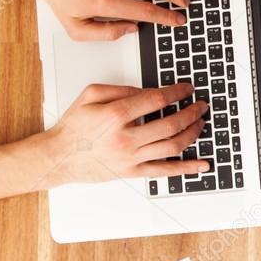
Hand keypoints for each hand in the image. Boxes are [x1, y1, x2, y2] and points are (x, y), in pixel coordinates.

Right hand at [39, 83, 209, 185]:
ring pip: (173, 146)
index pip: (157, 100)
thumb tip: (148, 91)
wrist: (59, 156)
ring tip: (201, 123)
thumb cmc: (74, 127)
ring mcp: (131, 157)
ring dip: (193, 133)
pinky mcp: (133, 172)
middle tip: (201, 105)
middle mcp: (125, 138)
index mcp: (115, 115)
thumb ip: (121, 89)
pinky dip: (186, 168)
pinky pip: (165, 171)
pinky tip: (202, 164)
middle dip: (192, 112)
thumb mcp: (91, 94)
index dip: (178, 92)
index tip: (187, 89)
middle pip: (171, 123)